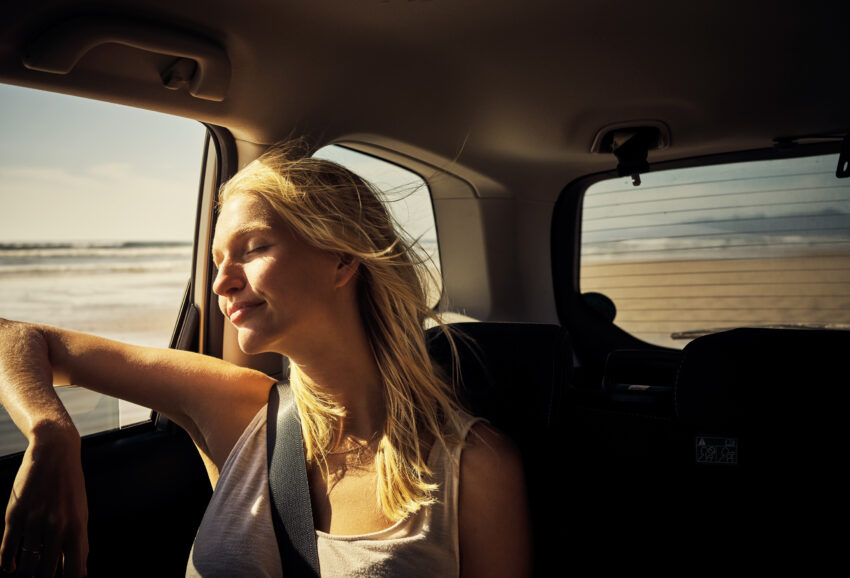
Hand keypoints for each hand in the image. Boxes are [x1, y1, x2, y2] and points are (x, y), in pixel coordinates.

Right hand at [0, 425, 87, 576]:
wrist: (55, 453)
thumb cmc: (70, 487)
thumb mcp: (81, 514)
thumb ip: (81, 544)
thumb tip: (81, 572)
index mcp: (77, 528)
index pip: (74, 570)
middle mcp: (57, 527)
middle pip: (47, 572)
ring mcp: (34, 521)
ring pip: (27, 563)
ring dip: (26, 574)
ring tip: (27, 575)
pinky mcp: (15, 515)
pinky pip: (8, 548)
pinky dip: (7, 564)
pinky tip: (10, 568)